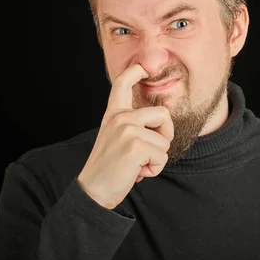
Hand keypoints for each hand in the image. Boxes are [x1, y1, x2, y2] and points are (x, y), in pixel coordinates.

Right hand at [77, 64, 173, 209]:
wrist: (94, 191)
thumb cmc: (109, 168)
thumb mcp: (116, 139)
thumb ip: (132, 126)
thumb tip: (161, 122)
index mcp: (113, 114)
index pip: (122, 83)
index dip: (135, 72)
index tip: (144, 68)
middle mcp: (119, 117)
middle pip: (163, 114)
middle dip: (165, 135)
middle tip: (150, 153)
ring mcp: (127, 130)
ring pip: (164, 141)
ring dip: (157, 159)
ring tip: (137, 165)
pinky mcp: (135, 145)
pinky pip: (162, 156)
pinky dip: (155, 169)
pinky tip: (137, 173)